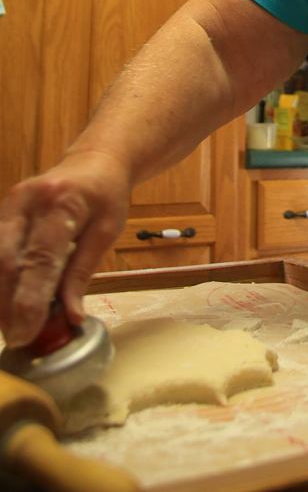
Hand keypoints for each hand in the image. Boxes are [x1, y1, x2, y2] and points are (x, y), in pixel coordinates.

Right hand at [0, 151, 130, 347]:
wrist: (94, 161)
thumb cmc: (106, 197)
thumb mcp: (107, 231)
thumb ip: (83, 271)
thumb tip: (71, 317)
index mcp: (63, 201)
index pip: (40, 258)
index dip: (30, 299)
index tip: (26, 332)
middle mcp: (29, 199)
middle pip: (7, 259)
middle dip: (8, 303)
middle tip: (16, 336)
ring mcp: (10, 202)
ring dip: (1, 294)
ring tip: (10, 324)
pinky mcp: (2, 209)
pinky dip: (0, 278)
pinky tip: (7, 300)